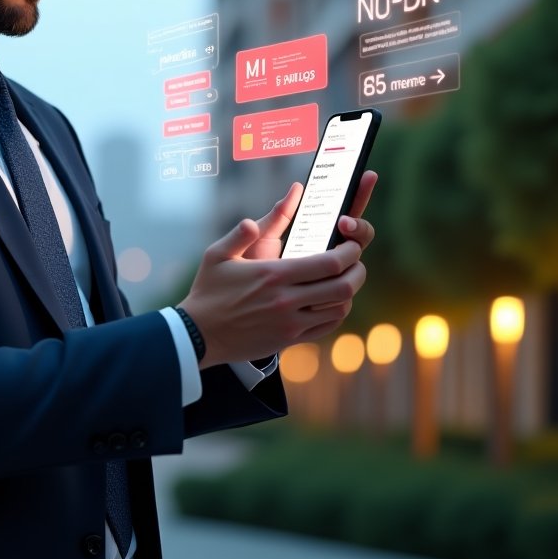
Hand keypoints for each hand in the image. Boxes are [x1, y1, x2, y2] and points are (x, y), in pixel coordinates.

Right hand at [179, 172, 377, 367]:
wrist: (199, 334)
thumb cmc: (208, 291)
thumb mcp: (217, 255)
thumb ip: (240, 234)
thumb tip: (252, 219)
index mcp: (274, 274)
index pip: (329, 263)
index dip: (350, 252)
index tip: (351, 245)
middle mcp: (286, 299)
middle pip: (343, 287)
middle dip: (358, 271)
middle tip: (357, 262)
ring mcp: (290, 322)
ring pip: (339, 308)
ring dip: (349, 292)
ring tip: (346, 280)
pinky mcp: (289, 339)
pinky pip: (326, 326)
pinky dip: (336, 312)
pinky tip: (332, 302)